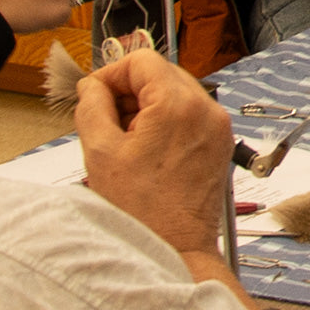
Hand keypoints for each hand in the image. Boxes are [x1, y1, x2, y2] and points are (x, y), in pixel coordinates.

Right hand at [74, 49, 232, 255]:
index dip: (111, 73)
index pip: (141, 60)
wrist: (176, 249)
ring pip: (173, 92)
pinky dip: (164, 120)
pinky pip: (187, 113)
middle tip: (106, 117)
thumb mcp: (101, 151)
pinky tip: (144, 148)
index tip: (96, 93)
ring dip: (145, 105)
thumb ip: (91, 105)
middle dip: (128, 90)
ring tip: (125, 139)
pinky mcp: (218, 143)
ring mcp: (217, 127)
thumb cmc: (144, 213)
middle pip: (160, 73)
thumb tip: (92, 87)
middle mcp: (206, 111)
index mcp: (178, 106)